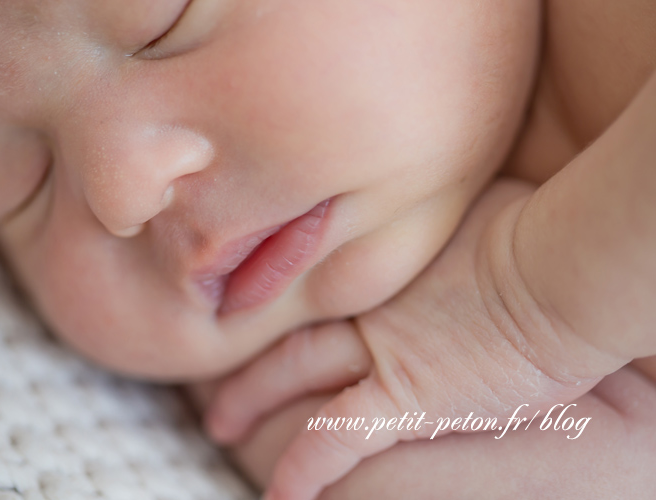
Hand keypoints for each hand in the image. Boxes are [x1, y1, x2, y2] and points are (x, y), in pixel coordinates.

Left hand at [204, 179, 628, 499]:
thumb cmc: (529, 231)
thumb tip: (424, 202)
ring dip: (250, 399)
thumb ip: (434, 218)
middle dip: (246, 347)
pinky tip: (283, 495)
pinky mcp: (403, 397)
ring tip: (218, 425)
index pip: (309, 279)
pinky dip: (306, 466)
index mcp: (377, 261)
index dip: (272, 291)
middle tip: (212, 370)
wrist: (554, 270)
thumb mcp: (470, 207)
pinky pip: (340, 436)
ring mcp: (377, 348)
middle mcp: (363, 303)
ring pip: (293, 372)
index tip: (245, 300)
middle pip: (288, 324)